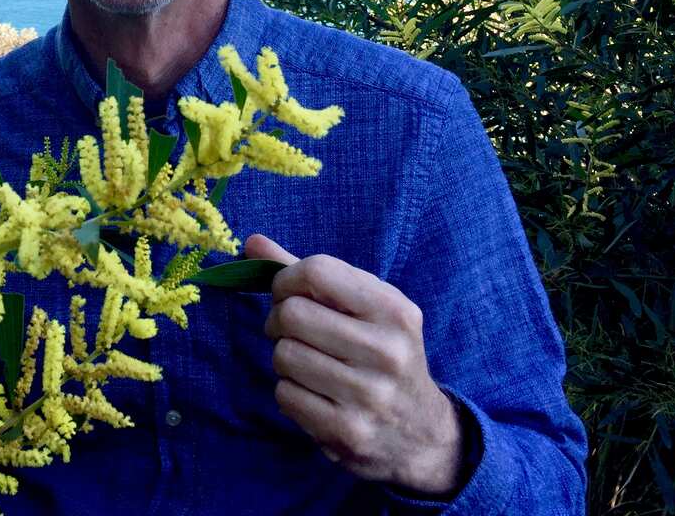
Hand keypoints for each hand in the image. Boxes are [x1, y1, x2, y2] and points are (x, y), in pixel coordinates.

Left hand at [246, 234, 463, 495]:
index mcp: (394, 310)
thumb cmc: (381, 353)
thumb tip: (253, 242)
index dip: (286, 279)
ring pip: (283, 354)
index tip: (288, 293)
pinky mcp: (348, 431)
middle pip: (292, 314)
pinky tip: (313, 392)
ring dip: (283, 356)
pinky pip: (285, 394)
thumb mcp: (365, 308)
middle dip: (279, 319)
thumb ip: (310, 274)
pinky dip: (289, 391)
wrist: (421, 432)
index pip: (316, 271)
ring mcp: (369, 395)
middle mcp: (387, 351)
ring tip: (306, 362)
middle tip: (290, 331)